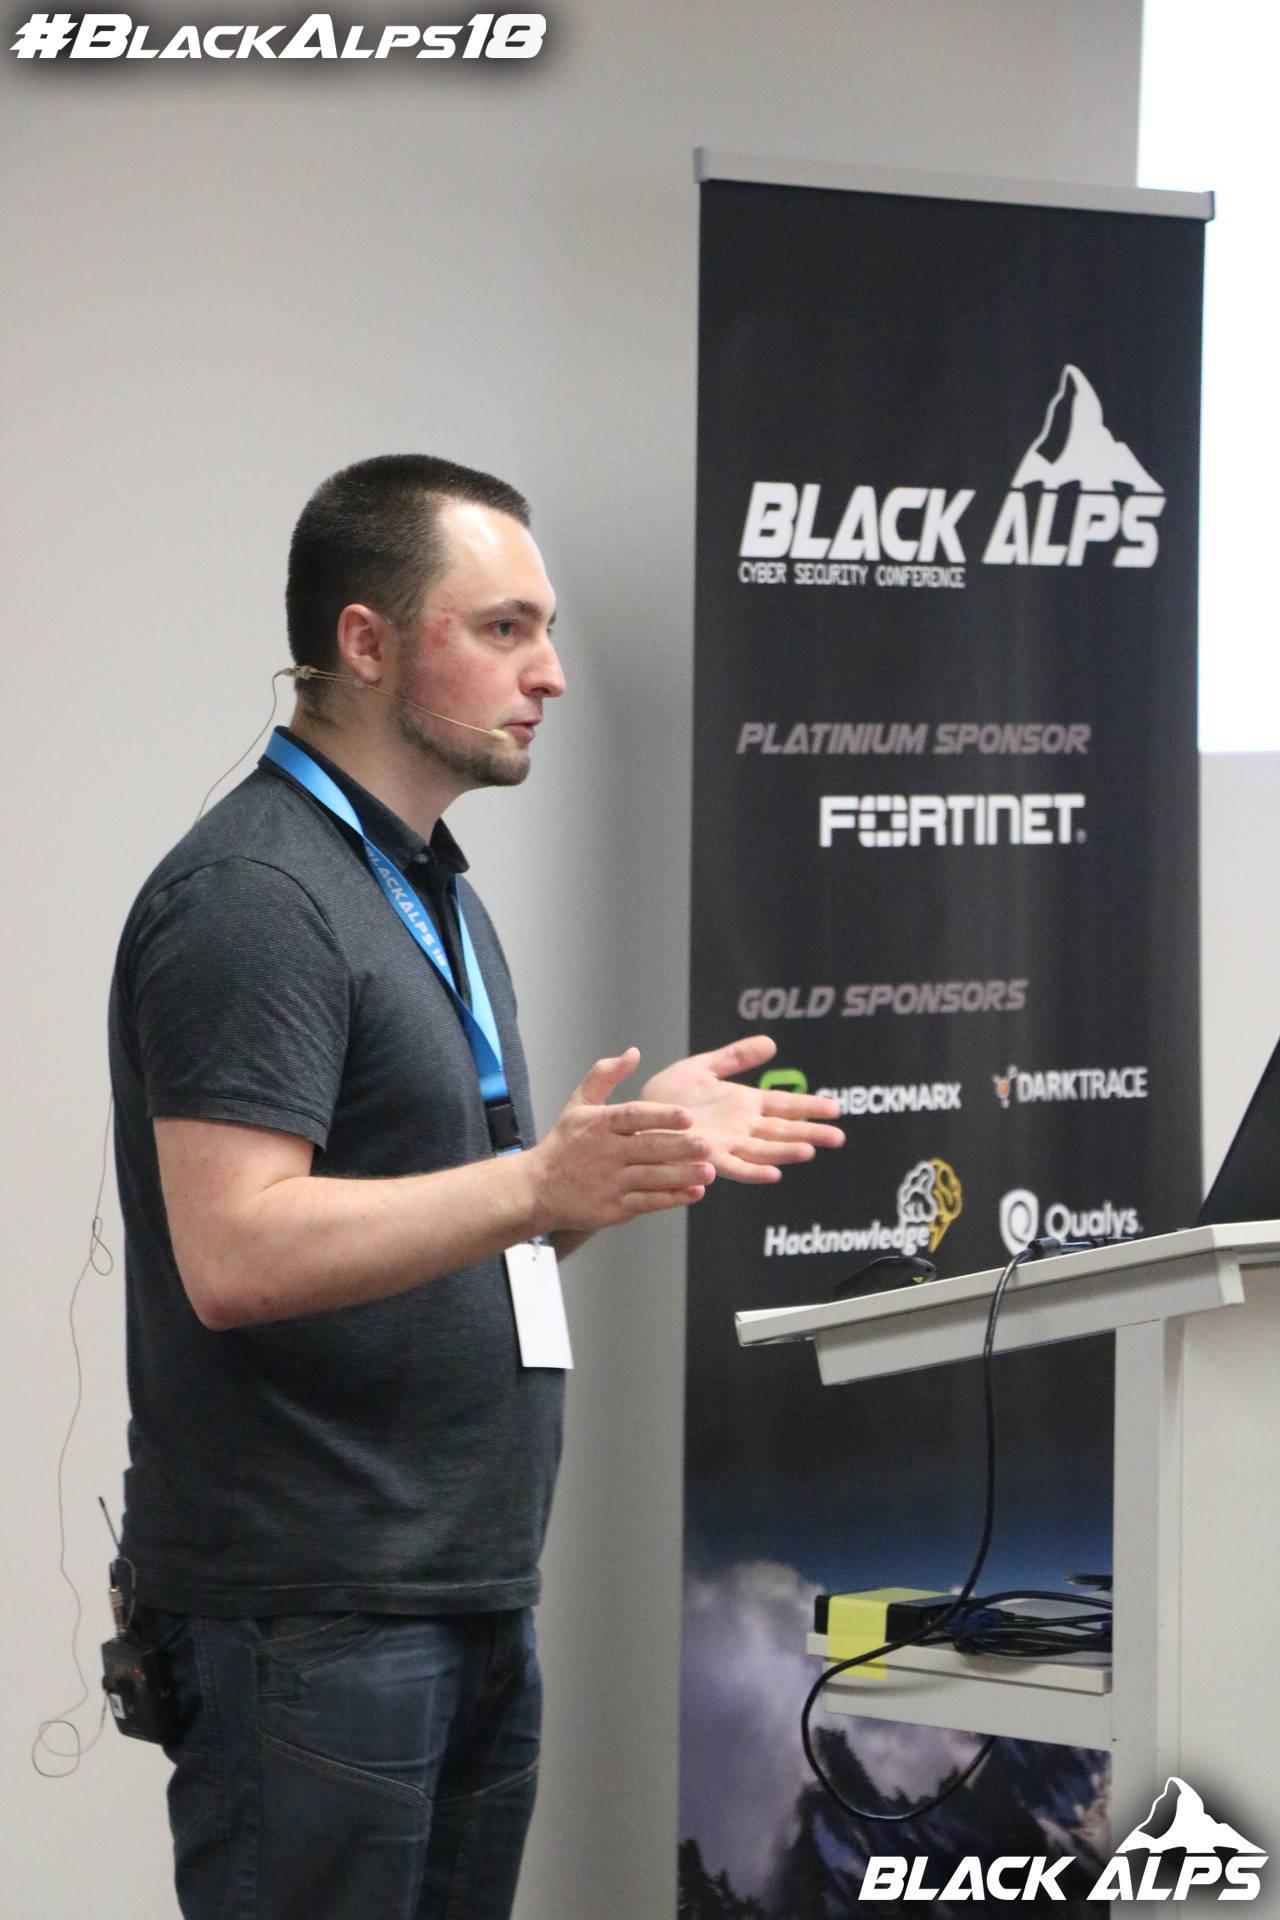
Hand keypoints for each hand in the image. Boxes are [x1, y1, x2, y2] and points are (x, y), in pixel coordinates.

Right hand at [524, 1048, 715, 1234]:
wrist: (537, 1189)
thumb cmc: (563, 1144)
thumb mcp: (578, 1104)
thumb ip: (605, 1075)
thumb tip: (633, 1053)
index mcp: (599, 1124)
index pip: (633, 1116)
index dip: (661, 1116)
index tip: (687, 1116)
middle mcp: (605, 1153)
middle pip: (648, 1148)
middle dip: (680, 1148)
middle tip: (708, 1144)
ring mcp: (610, 1182)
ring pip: (652, 1178)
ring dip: (682, 1175)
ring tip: (709, 1171)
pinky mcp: (613, 1208)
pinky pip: (647, 1202)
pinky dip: (671, 1199)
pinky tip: (692, 1192)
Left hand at [640, 1034, 843, 1183]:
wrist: (636, 1114)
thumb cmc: (667, 1094)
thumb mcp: (705, 1067)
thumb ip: (736, 1057)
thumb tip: (771, 1044)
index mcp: (743, 1104)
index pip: (784, 1105)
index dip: (809, 1107)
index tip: (835, 1109)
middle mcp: (740, 1126)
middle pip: (783, 1130)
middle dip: (810, 1133)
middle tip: (839, 1137)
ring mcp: (727, 1143)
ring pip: (765, 1149)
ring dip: (787, 1151)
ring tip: (810, 1150)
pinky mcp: (709, 1156)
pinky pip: (735, 1166)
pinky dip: (754, 1171)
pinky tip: (775, 1173)